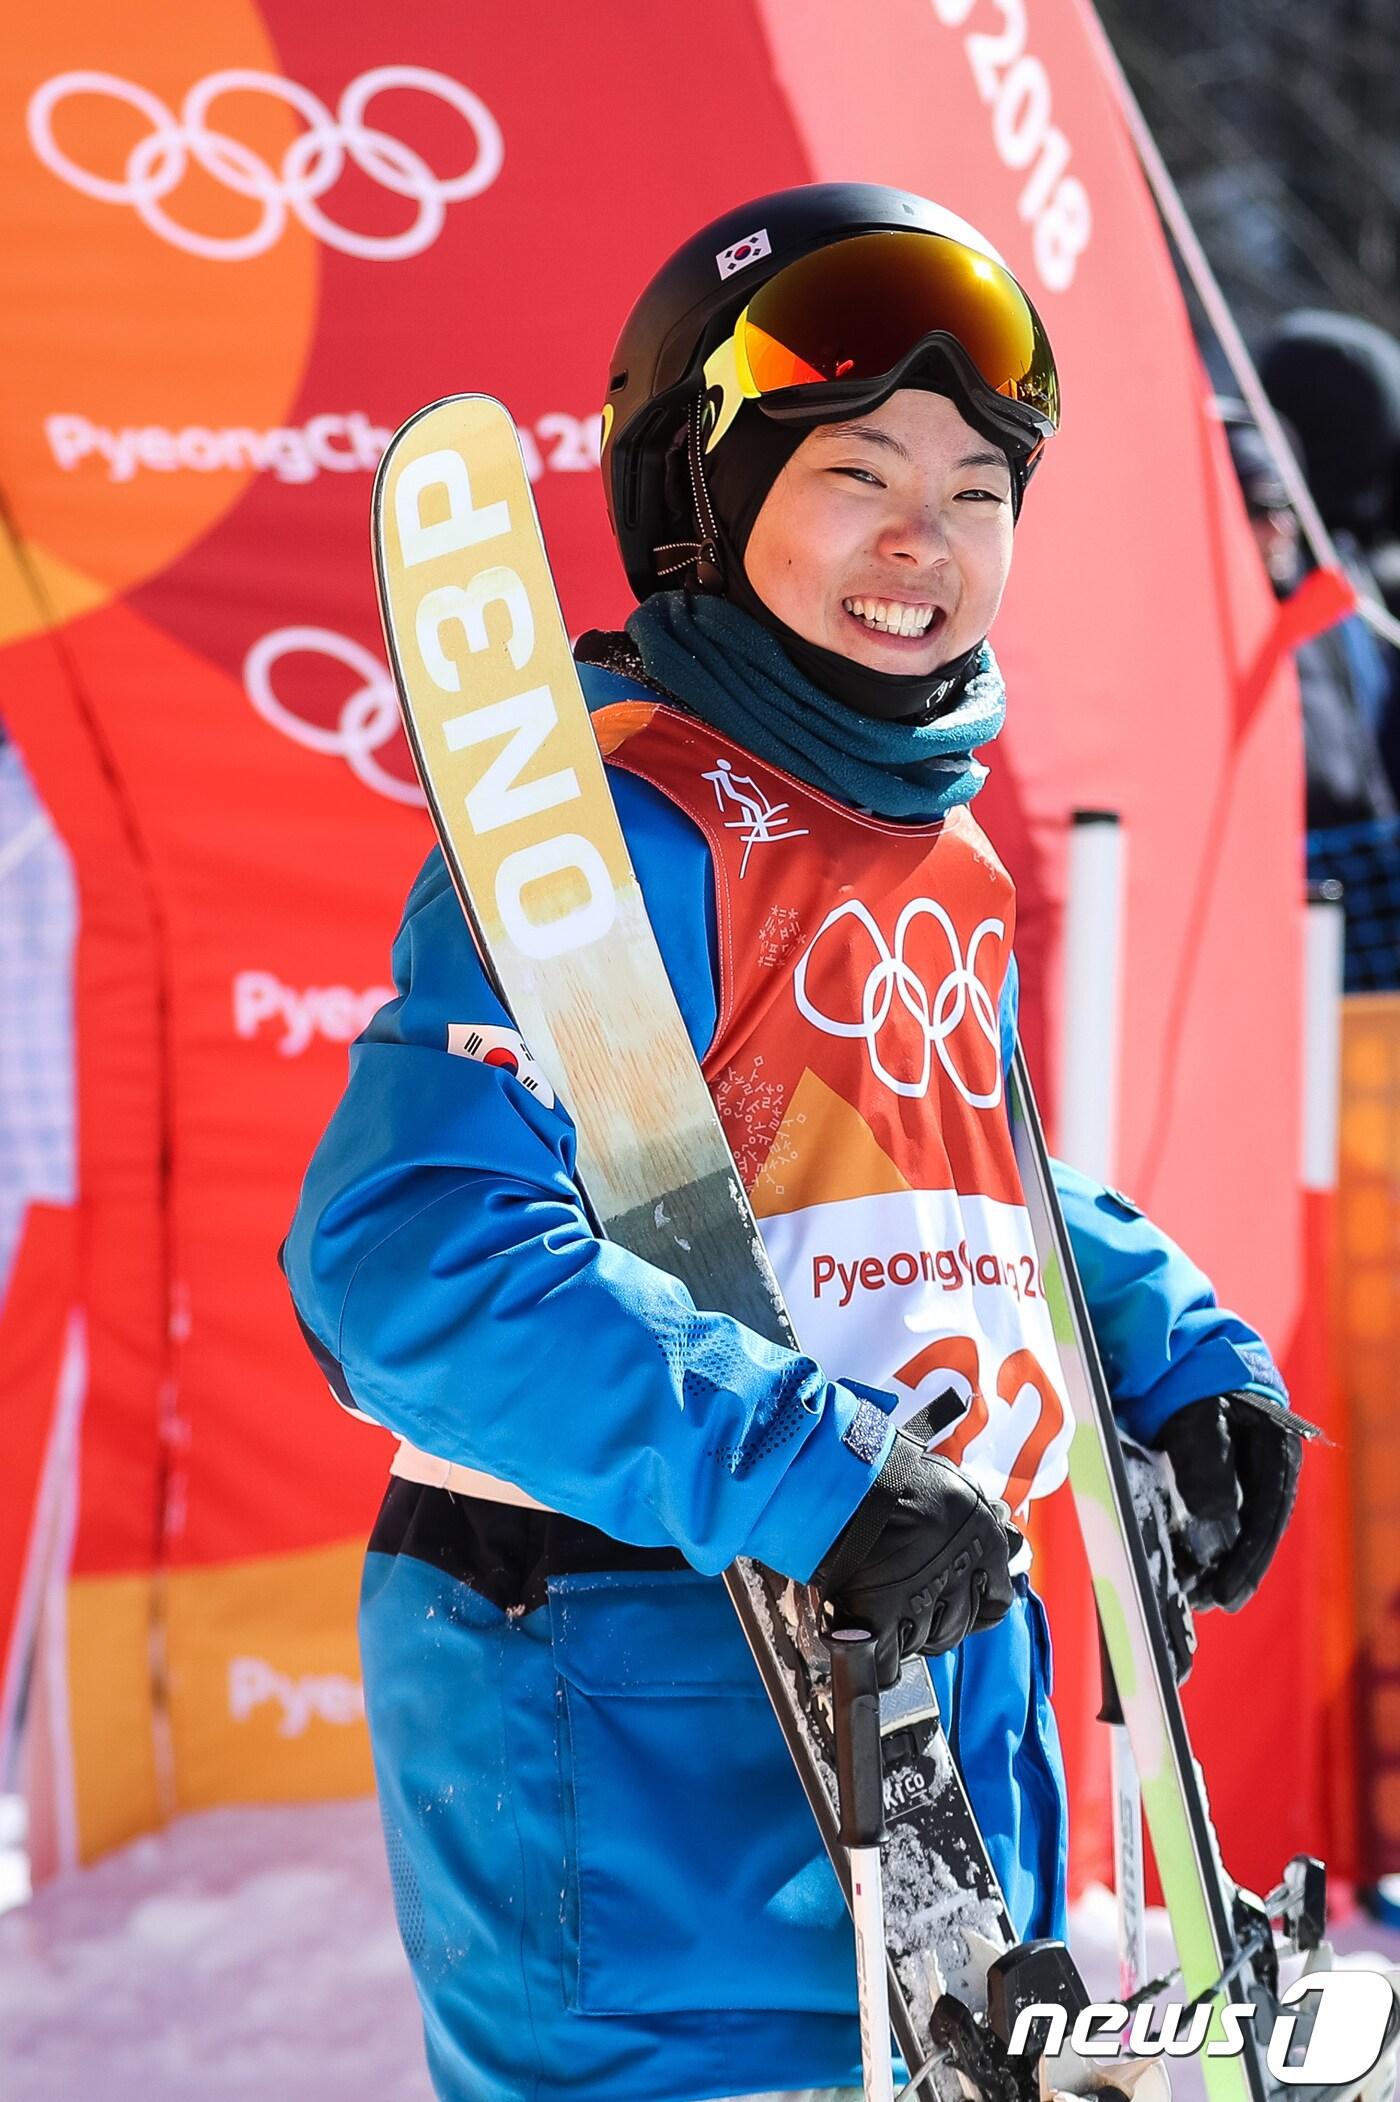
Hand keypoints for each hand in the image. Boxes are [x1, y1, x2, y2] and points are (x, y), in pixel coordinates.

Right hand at [815, 1402, 1020, 1687]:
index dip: (980, 1604)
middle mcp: (962, 1577)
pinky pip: (887, 1663)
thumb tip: (999, 1532)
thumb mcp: (955, 1486)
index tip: (963, 1601)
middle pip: (959, 1627)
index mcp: (986, 1544)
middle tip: (917, 1609)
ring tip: (888, 1617)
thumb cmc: (899, 1473)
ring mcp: (922, 1601)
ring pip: (925, 1643)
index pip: (998, 1600)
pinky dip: (880, 1666)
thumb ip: (977, 1519)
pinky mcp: (882, 1618)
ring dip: (909, 1636)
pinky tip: (872, 1653)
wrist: (850, 1478)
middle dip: (941, 1624)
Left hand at [1151, 1390, 1310, 1611]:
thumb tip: (1215, 1534)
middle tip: (1206, 1604)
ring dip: (1214, 1563)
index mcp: (1276, 1451)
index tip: (1227, 1597)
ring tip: (1193, 1597)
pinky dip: (1199, 1542)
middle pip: (1252, 1529)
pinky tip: (1184, 1567)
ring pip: (1233, 1526)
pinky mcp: (1212, 1473)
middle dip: (1230, 1570)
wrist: (1170, 1352)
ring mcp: (1240, 1470)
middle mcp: (1263, 1466)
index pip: (1269, 1517)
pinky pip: (1211, 1515)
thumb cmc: (1192, 1380)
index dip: (1249, 1561)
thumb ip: (1208, 1470)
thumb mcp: (1199, 1419)